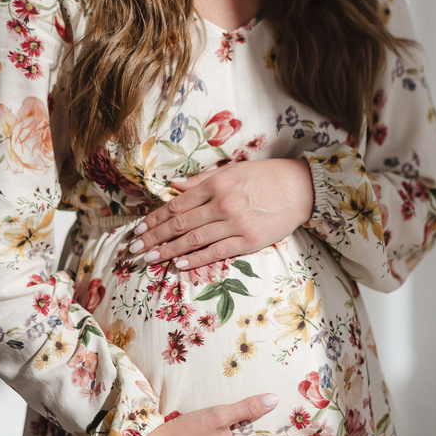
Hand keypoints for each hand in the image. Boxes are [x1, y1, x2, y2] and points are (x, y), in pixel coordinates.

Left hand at [129, 158, 314, 270]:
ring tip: (149, 258)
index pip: (176, 204)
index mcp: (215, 184)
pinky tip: (178, 264)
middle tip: (134, 248)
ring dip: (167, 250)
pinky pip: (216, 252)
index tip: (139, 228)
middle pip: (179, 224)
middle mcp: (222, 203)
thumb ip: (200, 181)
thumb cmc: (265, 177)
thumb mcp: (231, 170)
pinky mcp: (248, 240)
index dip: (155, 218)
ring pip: (193, 240)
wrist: (301, 188)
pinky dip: (195, 259)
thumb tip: (172, 185)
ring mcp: (235, 223)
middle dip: (154, 237)